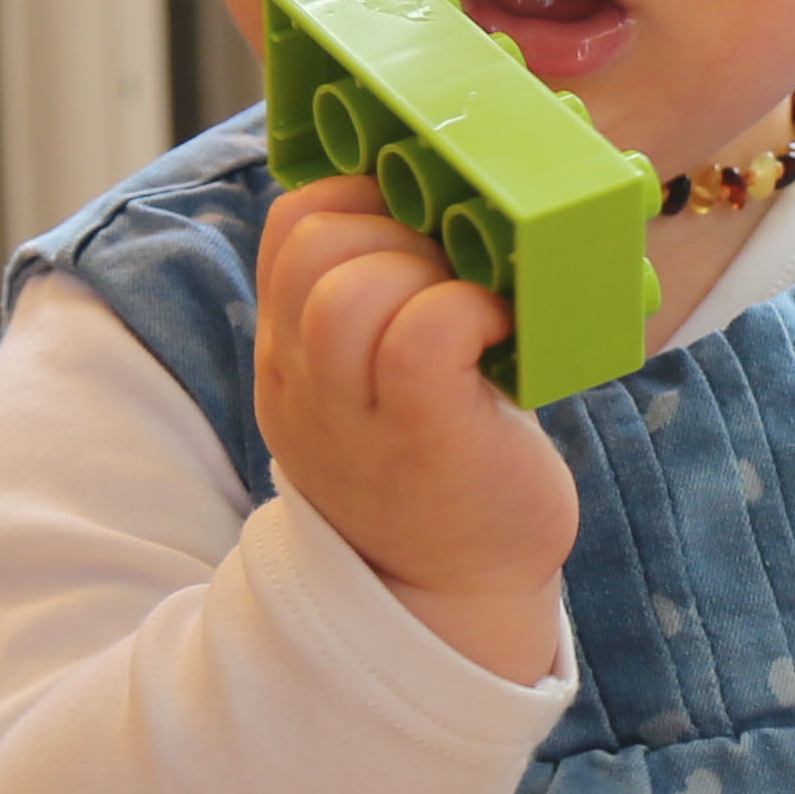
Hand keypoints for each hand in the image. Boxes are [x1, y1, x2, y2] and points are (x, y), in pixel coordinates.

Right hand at [255, 174, 577, 680]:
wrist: (456, 597)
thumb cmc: (446, 470)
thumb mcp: (380, 382)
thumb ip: (381, 305)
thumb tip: (445, 204)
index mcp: (293, 353)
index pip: (292, 225)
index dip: (365, 196)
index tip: (426, 226)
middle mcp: (305, 380)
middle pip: (312, 244)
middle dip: (398, 225)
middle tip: (459, 271)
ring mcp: (354, 414)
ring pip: (352, 287)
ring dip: (431, 271)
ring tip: (480, 305)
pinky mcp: (422, 436)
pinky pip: (424, 333)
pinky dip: (470, 308)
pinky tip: (502, 331)